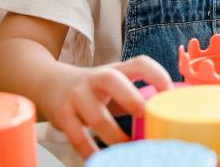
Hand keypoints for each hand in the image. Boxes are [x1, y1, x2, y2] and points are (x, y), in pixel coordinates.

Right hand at [41, 55, 172, 158]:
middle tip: (146, 116)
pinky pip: (77, 136)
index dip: (157, 75)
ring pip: (96, 116)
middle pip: (113, 81)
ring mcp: (77, 95)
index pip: (139, 63)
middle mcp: (96, 78)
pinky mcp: (62, 115)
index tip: (170, 93)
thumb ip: (137, 95)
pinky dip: (90, 150)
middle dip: (131, 99)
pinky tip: (102, 158)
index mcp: (117, 69)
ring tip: (129, 147)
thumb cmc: (95, 89)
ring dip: (114, 135)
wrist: (50, 84)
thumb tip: (169, 116)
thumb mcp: (116, 84)